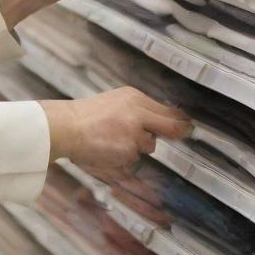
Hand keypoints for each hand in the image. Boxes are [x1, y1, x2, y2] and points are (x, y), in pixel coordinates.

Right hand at [38, 88, 191, 170]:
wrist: (66, 126)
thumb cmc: (87, 116)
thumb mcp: (115, 103)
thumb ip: (136, 110)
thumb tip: (161, 124)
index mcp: (133, 96)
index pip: (166, 109)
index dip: (180, 120)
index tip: (188, 126)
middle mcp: (137, 111)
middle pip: (170, 126)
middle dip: (178, 132)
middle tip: (186, 133)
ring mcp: (134, 131)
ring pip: (149, 145)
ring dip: (138, 146)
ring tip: (114, 140)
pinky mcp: (128, 148)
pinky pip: (134, 157)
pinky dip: (124, 156)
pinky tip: (109, 149)